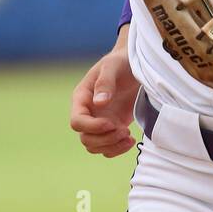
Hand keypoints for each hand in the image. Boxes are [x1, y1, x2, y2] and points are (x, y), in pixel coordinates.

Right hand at [70, 37, 139, 157]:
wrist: (135, 65)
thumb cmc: (121, 62)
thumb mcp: (113, 66)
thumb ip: (105, 82)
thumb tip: (99, 103)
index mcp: (82, 98)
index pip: (77, 122)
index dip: (93, 127)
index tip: (112, 123)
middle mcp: (88, 113)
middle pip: (85, 139)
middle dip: (105, 139)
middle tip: (124, 130)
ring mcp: (99, 122)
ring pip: (95, 147)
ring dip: (112, 146)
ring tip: (128, 136)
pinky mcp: (112, 128)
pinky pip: (108, 148)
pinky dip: (118, 149)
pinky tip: (131, 140)